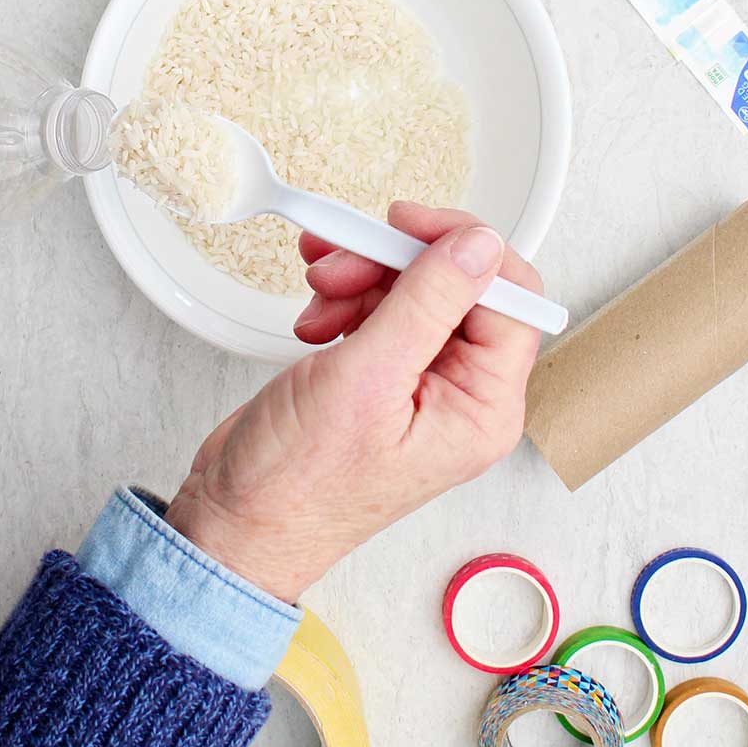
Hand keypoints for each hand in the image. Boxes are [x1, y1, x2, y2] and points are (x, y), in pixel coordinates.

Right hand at [165, 203, 542, 601]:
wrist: (237, 520)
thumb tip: (480, 245)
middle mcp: (462, 396)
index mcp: (483, 408)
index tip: (405, 226)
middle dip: (395, 263)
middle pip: (457, 288)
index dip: (461, 251)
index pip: (510, 300)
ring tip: (317, 294)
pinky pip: (380, 311)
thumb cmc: (300, 484)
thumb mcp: (368, 379)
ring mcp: (420, 386)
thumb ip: (429, 302)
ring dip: (361, 278)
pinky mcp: (381, 377)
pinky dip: (344, 301)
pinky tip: (313, 321)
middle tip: (340, 260)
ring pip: (412, 292)